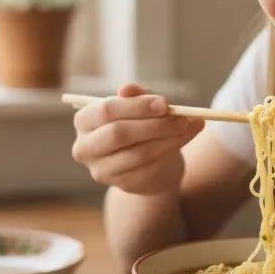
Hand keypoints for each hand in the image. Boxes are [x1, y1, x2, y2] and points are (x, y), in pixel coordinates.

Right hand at [71, 84, 203, 194]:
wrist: (151, 161)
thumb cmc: (140, 125)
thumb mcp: (140, 106)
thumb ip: (136, 96)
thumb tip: (127, 88)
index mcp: (85, 120)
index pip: (106, 110)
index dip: (137, 106)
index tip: (165, 103)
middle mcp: (85, 147)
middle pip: (118, 134)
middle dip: (154, 125)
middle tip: (181, 118)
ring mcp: (102, 170)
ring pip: (138, 153)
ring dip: (169, 138)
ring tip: (189, 126)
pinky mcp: (123, 185)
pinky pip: (150, 168)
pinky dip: (171, 151)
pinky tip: (184, 138)